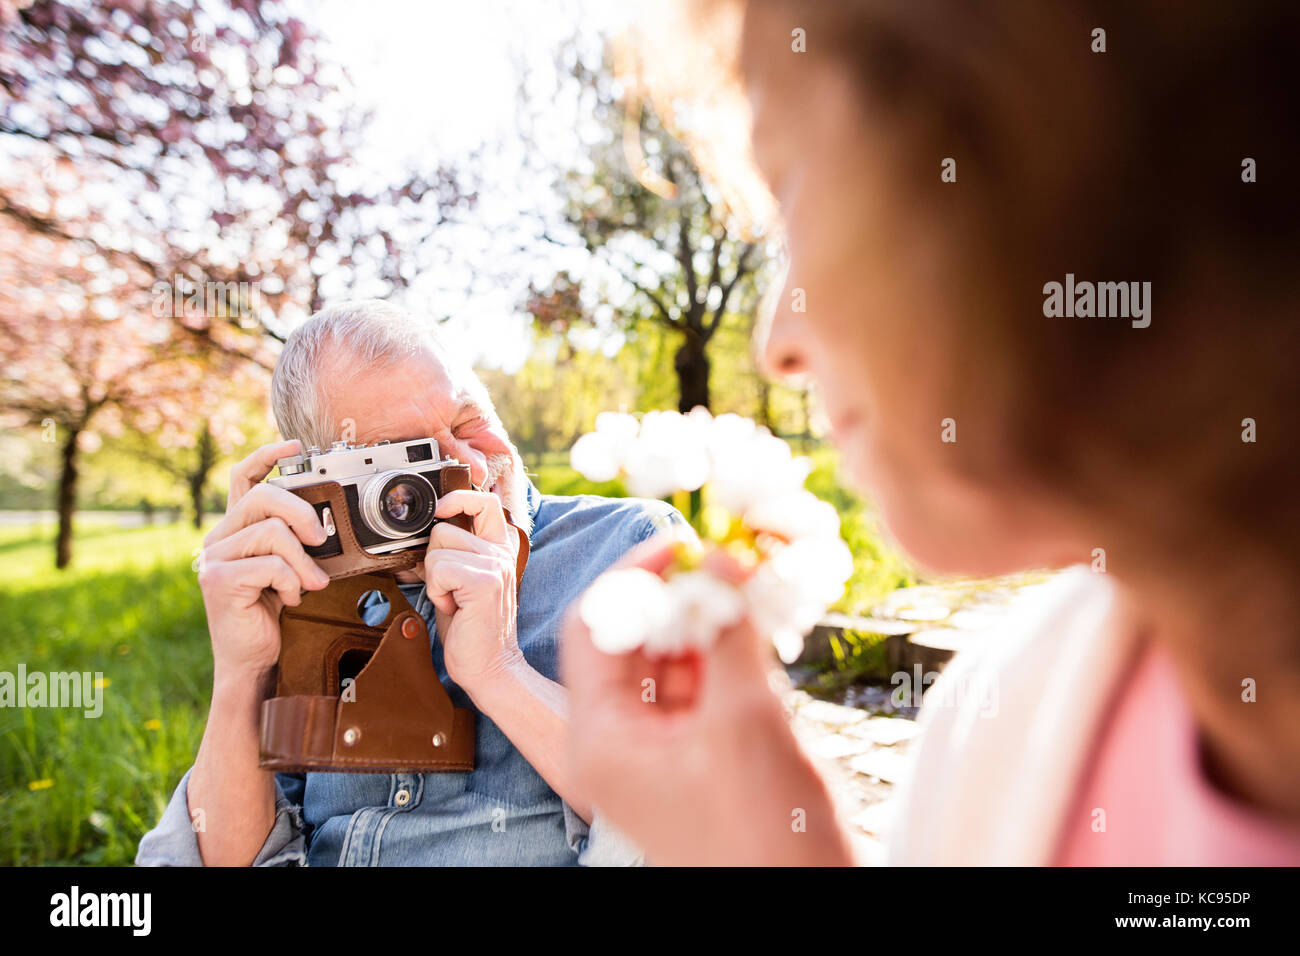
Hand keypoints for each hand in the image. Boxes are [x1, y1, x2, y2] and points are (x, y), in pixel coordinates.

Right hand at [196, 439, 329, 681]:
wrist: (253, 661)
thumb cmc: (272, 615)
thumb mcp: (288, 569)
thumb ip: (293, 542)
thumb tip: (323, 522)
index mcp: (235, 530)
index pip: (243, 477)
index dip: (266, 455)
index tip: (295, 445)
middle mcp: (218, 538)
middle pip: (263, 497)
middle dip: (301, 512)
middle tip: (319, 538)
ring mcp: (214, 558)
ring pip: (272, 532)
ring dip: (302, 562)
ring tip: (308, 585)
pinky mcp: (218, 580)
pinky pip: (271, 565)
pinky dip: (291, 583)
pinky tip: (288, 600)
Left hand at [413, 489, 524, 697]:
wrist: (489, 666)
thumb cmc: (471, 627)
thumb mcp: (461, 581)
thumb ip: (453, 553)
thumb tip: (426, 531)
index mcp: (500, 548)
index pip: (484, 501)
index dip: (458, 498)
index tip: (441, 510)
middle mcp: (502, 553)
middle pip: (444, 529)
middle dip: (434, 559)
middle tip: (450, 588)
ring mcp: (496, 565)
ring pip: (437, 550)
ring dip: (435, 580)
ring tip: (454, 600)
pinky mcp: (485, 582)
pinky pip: (439, 569)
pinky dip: (437, 591)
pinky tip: (453, 607)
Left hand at [562, 536, 855, 865]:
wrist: (808, 906)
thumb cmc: (766, 838)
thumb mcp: (746, 723)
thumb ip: (731, 635)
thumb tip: (724, 560)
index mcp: (602, 739)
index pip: (593, 628)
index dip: (633, 576)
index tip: (685, 543)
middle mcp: (620, 741)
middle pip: (632, 639)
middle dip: (679, 595)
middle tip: (728, 560)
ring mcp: (661, 749)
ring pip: (672, 657)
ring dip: (708, 618)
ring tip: (750, 584)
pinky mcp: (700, 752)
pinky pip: (703, 683)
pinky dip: (728, 650)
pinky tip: (758, 623)